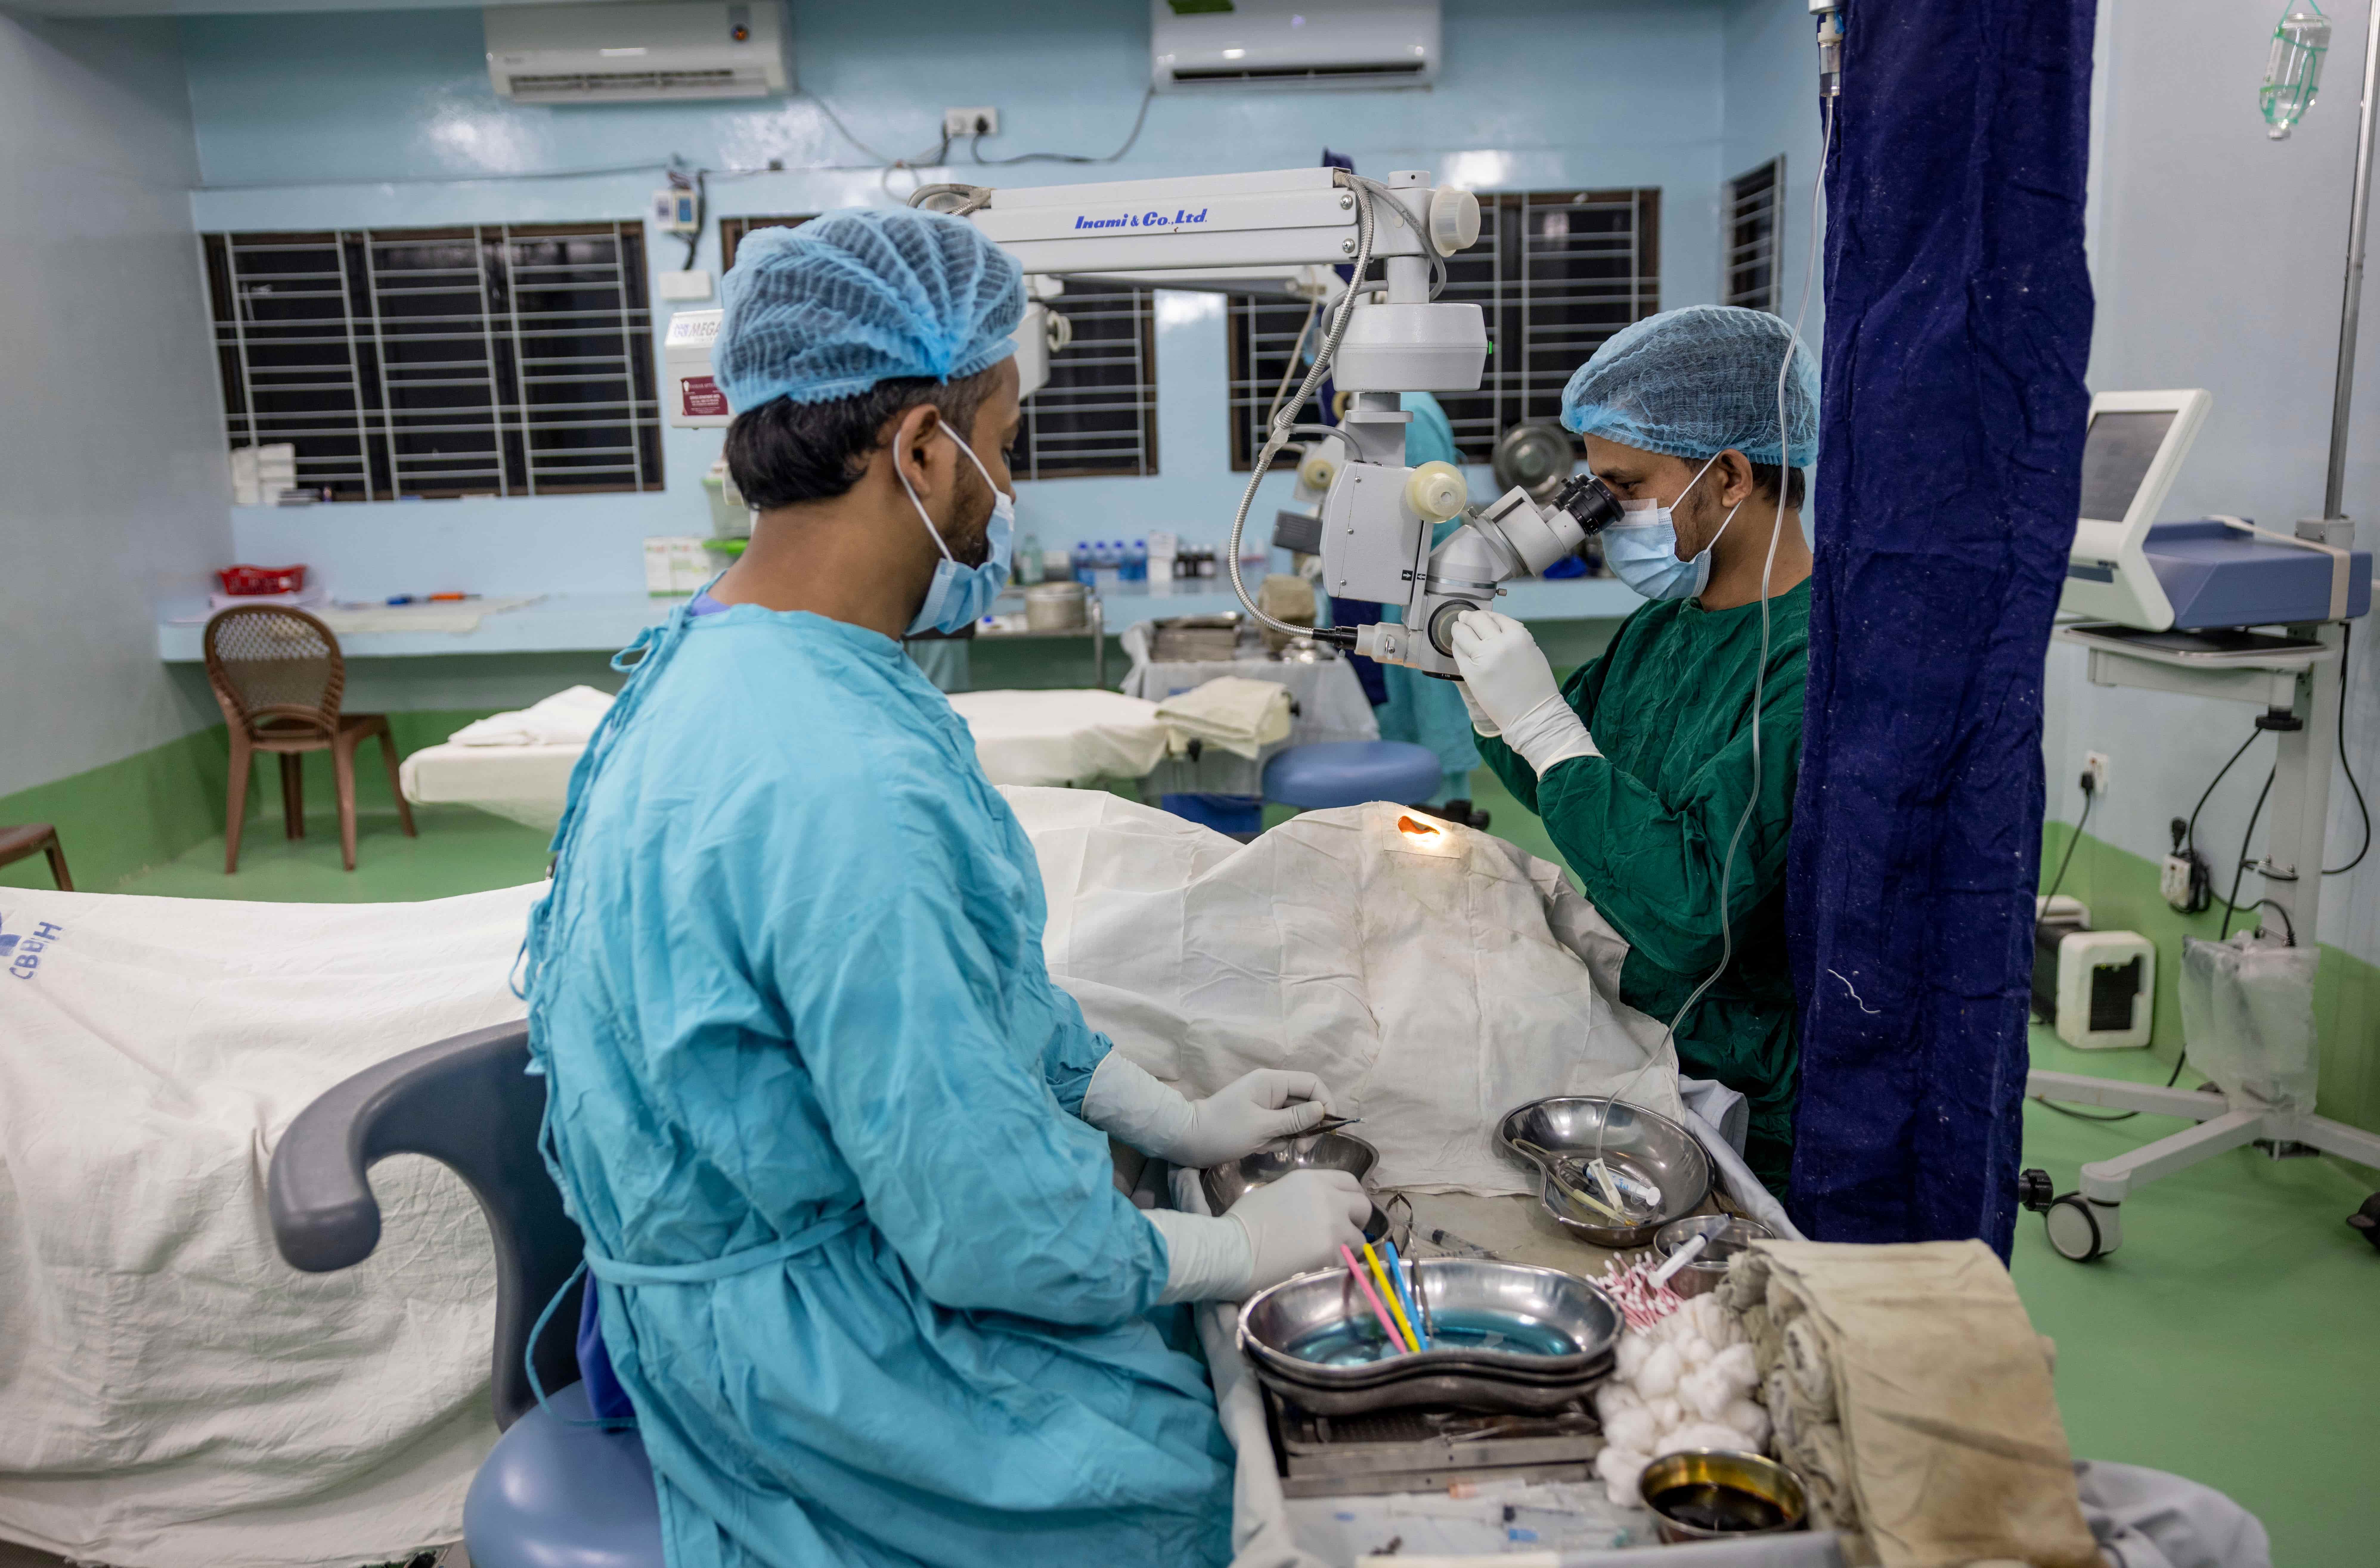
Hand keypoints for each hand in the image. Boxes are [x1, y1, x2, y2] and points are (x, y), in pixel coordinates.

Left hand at [1169, 1069, 1336, 1166]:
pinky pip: (1279, 1128)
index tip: (1326, 1129)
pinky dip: (1275, 1140)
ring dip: (1290, 1136)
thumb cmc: (1224, 1130)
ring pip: (1294, 1119)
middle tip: (1301, 1149)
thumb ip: (1294, 1119)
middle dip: (1308, 1126)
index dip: (1325, 1103)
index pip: (1312, 1083)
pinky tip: (1260, 1147)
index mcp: (1272, 1081)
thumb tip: (1322, 1110)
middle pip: (1305, 1102)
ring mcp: (1264, 1105)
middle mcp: (1271, 1089)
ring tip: (1273, 1147)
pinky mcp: (1259, 1120)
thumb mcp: (1262, 1126)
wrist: (1188, 1140)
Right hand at [1227, 1169, 1371, 1291]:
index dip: (1352, 1197)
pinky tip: (1319, 1267)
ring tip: (1328, 1255)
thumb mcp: (1277, 1192)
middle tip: (1344, 1233)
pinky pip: (1347, 1261)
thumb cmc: (1245, 1220)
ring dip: (1348, 1247)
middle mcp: (1330, 1199)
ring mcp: (1333, 1227)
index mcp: (1313, 1180)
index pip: (1350, 1182)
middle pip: (1363, 1207)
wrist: (1235, 1249)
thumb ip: (1304, 1197)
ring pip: (1359, 1238)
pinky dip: (1338, 1265)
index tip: (1347, 1209)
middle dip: (1356, 1221)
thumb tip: (1312, 1210)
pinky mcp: (1331, 1253)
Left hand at [1450, 610, 1597, 774]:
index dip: (1486, 616)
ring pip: (1462, 633)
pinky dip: (1457, 647)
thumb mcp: (1531, 652)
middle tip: (1464, 619)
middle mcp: (1500, 644)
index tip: (1481, 618)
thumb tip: (1491, 627)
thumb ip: (1512, 637)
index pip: (1496, 617)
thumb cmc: (1535, 686)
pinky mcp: (1470, 673)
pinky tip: (1459, 648)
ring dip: (1459, 629)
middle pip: (1476, 620)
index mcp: (1519, 637)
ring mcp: (1483, 658)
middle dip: (1469, 618)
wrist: (1533, 715)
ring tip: (1458, 630)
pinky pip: (1457, 653)